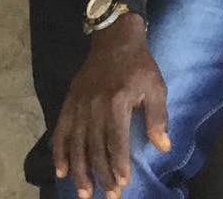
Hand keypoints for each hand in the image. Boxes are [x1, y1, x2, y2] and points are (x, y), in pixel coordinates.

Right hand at [52, 17, 169, 198]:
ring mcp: (79, 106)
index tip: (123, 184)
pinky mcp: (69, 103)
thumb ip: (158, 117)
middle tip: (109, 196)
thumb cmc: (139, 65)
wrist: (115, 39)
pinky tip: (61, 171)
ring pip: (76, 146)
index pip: (116, 142)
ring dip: (80, 172)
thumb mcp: (156, 86)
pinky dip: (59, 153)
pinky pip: (60, 132)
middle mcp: (94, 107)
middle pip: (95, 149)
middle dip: (102, 176)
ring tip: (84, 193)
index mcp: (117, 102)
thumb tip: (163, 146)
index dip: (118, 165)